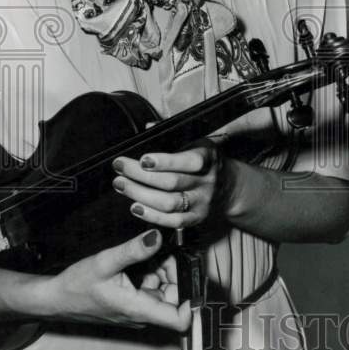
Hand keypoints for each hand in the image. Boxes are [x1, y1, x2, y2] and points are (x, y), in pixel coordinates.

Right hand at [40, 229, 190, 331]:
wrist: (56, 299)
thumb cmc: (77, 285)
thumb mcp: (105, 262)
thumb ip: (133, 250)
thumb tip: (157, 236)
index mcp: (140, 310)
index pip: (180, 320)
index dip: (192, 300)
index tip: (189, 272)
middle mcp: (143, 314)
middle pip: (176, 298)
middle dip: (175, 274)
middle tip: (162, 252)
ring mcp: (139, 310)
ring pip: (165, 291)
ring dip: (162, 271)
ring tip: (148, 254)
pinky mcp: (134, 303)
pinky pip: (152, 289)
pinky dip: (151, 273)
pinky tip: (139, 260)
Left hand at [112, 142, 239, 229]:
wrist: (228, 186)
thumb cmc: (204, 160)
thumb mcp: (196, 141)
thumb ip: (174, 135)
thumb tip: (150, 127)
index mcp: (208, 158)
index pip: (189, 161)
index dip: (166, 161)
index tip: (143, 159)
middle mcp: (207, 181)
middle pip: (172, 182)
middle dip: (141, 175)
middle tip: (120, 167)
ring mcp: (202, 202)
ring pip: (169, 203)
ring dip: (140, 194)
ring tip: (121, 184)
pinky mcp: (196, 218)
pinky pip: (172, 221)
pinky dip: (151, 215)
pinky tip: (135, 206)